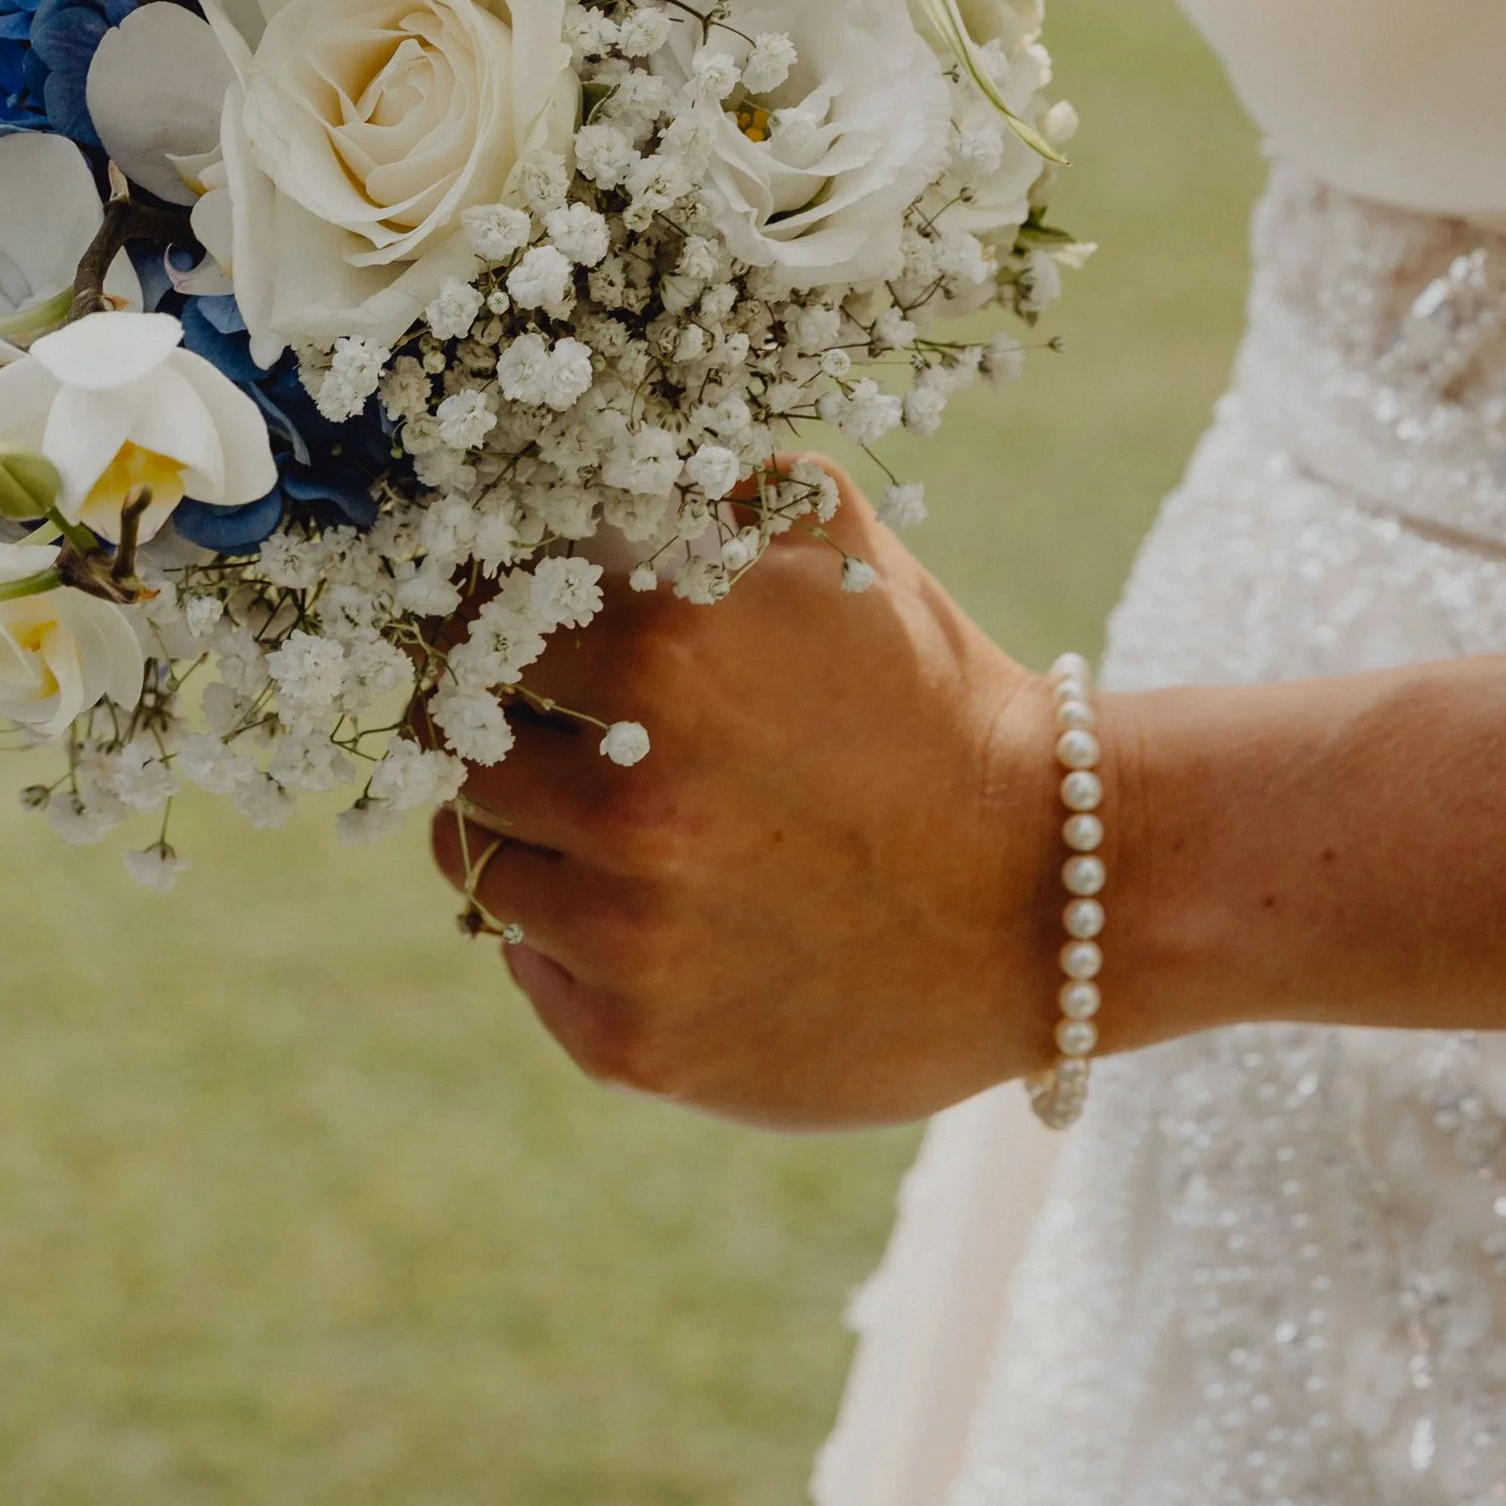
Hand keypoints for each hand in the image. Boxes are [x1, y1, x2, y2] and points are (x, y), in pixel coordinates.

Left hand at [427, 473, 1061, 1129]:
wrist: (1048, 897)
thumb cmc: (932, 702)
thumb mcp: (839, 543)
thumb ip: (705, 486)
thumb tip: (578, 461)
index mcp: (667, 656)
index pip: (473, 619)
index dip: (475, 613)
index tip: (488, 620)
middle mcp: (632, 804)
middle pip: (457, 743)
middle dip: (485, 718)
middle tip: (533, 715)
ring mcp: (630, 937)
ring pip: (474, 856)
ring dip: (515, 823)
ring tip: (596, 807)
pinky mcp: (636, 1044)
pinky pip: (525, 962)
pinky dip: (558, 926)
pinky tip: (641, 898)